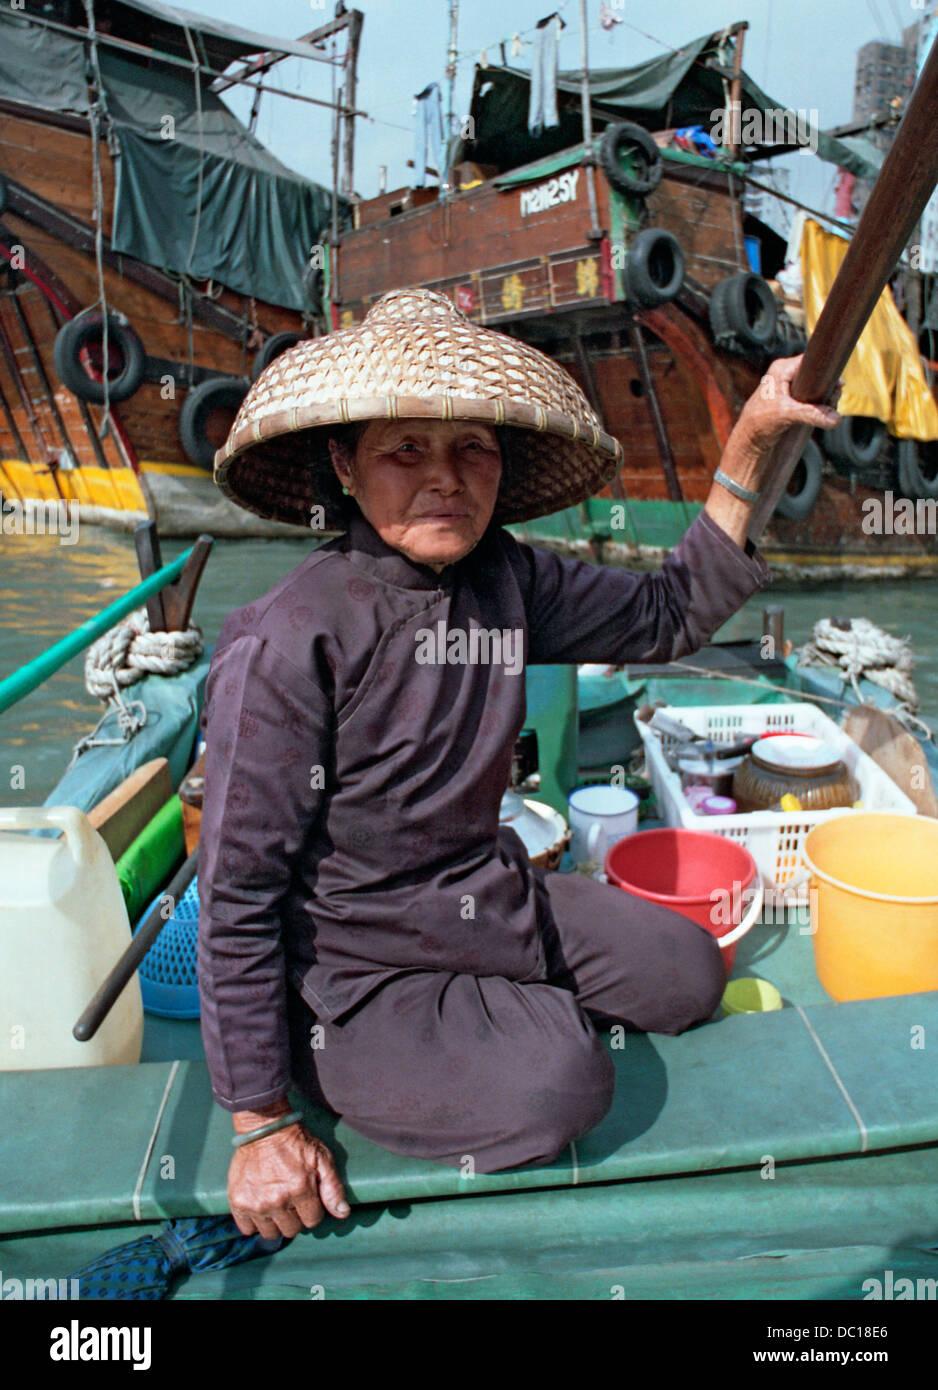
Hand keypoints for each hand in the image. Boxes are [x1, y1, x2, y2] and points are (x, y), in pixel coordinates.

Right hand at [228, 1121, 349, 1237]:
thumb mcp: (322, 1159)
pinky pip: (247, 1229)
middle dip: (294, 1217)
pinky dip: (254, 1222)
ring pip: (270, 1233)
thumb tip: (342, 1214)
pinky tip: (259, 1207)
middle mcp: (277, 1201)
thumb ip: (333, 1188)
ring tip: (275, 1203)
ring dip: (275, 1222)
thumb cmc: (296, 1143)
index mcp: (301, 1191)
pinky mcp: (238, 1202)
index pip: (312, 1221)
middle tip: (290, 1199)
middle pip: (291, 1230)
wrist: (265, 1128)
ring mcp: (256, 1203)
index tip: (306, 1197)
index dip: (312, 1210)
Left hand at [737, 354, 842, 452]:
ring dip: (824, 397)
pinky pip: (810, 397)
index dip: (826, 371)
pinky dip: (818, 404)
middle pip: (816, 374)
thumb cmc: (760, 422)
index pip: (811, 360)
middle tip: (834, 400)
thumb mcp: (787, 415)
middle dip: (828, 387)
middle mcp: (785, 374)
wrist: (748, 440)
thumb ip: (812, 414)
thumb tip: (837, 419)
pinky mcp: (790, 400)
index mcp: (782, 368)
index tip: (838, 385)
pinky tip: (825, 413)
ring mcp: (788, 387)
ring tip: (830, 408)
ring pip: (815, 387)